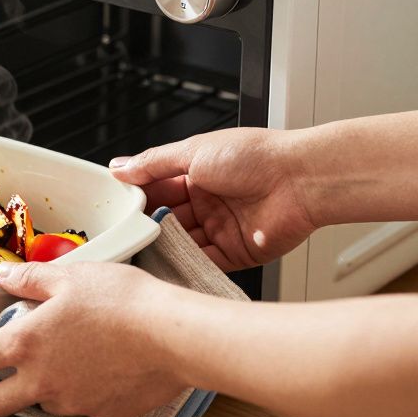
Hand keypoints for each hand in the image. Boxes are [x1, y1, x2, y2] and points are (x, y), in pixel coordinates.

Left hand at [0, 260, 184, 416]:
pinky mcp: (102, 412)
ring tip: (45, 366)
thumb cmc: (123, 303)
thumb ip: (30, 279)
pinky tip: (89, 370)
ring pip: (39, 402)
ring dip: (32, 389)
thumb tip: (7, 277)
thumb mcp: (68, 276)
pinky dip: (74, 391)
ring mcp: (72, 401)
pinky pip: (78, 404)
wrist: (173, 336)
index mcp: (26, 344)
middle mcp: (43, 380)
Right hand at [109, 128, 316, 270]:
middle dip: (147, 226)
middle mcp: (209, 202)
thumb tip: (120, 168)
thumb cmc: (257, 156)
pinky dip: (184, 265)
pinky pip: (203, 263)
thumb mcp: (193, 151)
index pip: (157, 189)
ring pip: (181, 243)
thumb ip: (153, 163)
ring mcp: (221, 228)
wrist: (301, 180)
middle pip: (167, 219)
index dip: (138, 199)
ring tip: (141, 251)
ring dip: (163, 247)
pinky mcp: (235, 253)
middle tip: (124, 233)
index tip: (116, 208)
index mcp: (197, 174)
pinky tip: (167, 264)